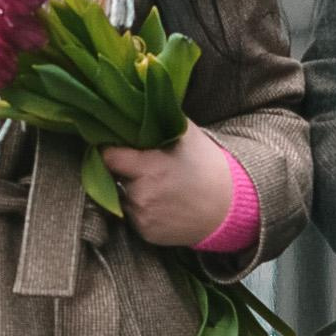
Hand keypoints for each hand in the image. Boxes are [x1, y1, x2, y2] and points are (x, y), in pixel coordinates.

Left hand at [103, 125, 237, 247]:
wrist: (227, 207)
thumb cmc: (207, 166)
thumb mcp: (188, 135)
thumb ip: (160, 119)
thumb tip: (136, 102)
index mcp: (149, 168)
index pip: (108, 157)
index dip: (111, 151)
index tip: (116, 148)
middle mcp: (142, 195)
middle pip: (114, 178)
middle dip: (124, 172)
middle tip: (142, 168)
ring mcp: (143, 216)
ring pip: (122, 198)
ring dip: (130, 191)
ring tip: (155, 186)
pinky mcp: (146, 233)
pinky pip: (132, 216)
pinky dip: (140, 209)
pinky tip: (160, 203)